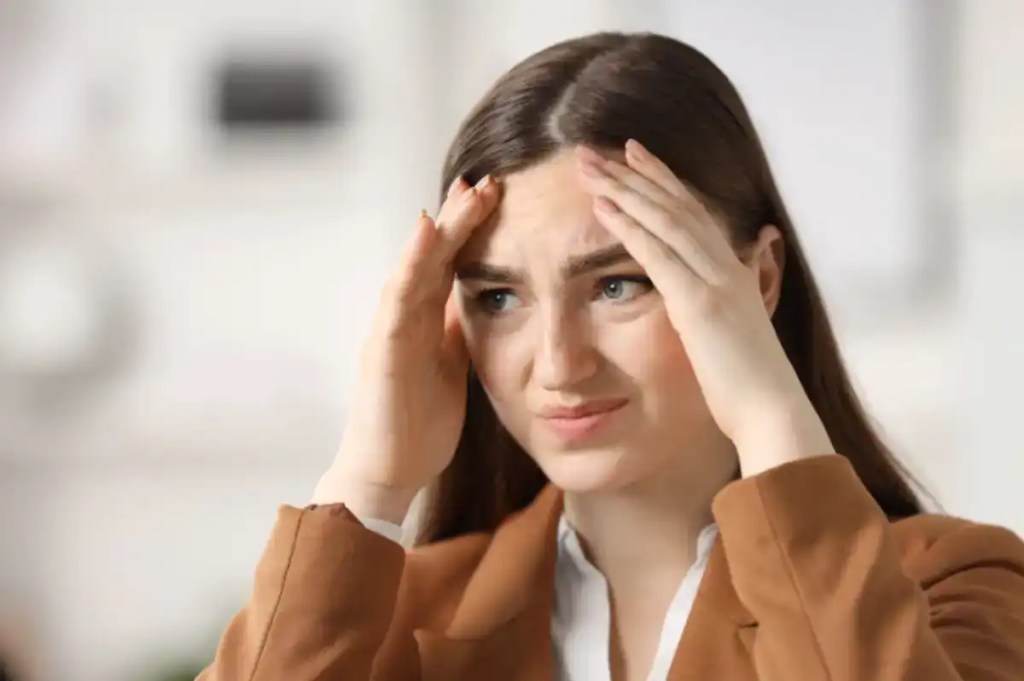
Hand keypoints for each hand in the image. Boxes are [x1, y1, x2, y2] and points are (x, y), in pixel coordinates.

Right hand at [312, 174, 501, 519]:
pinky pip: (396, 305)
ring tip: (461, 196)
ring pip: (411, 270)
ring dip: (436, 232)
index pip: (447, 264)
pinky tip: (425, 240)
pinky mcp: (383, 356)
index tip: (497, 193)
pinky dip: (409, 269)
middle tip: (486, 180)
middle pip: (431, 257)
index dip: (469, 228)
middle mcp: (401, 319)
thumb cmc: (418, 420)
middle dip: (457, 218)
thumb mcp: (449, 363)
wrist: (389, 471)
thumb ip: (455, 327)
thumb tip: (481, 294)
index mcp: (422, 321)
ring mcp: (388, 334)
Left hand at [577, 141, 833, 475]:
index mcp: (734, 274)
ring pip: (665, 219)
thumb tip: (747, 267)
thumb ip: (735, 298)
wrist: (773, 414)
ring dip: (624, 188)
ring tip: (590, 165)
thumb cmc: (751, 386)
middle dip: (635, 173)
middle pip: (677, 205)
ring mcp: (715, 282)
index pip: (694, 214)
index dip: (663, 181)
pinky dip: (628, 225)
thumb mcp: (741, 333)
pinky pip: (657, 254)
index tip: (633, 156)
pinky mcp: (700, 303)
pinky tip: (603, 206)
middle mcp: (727, 267)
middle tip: (599, 149)